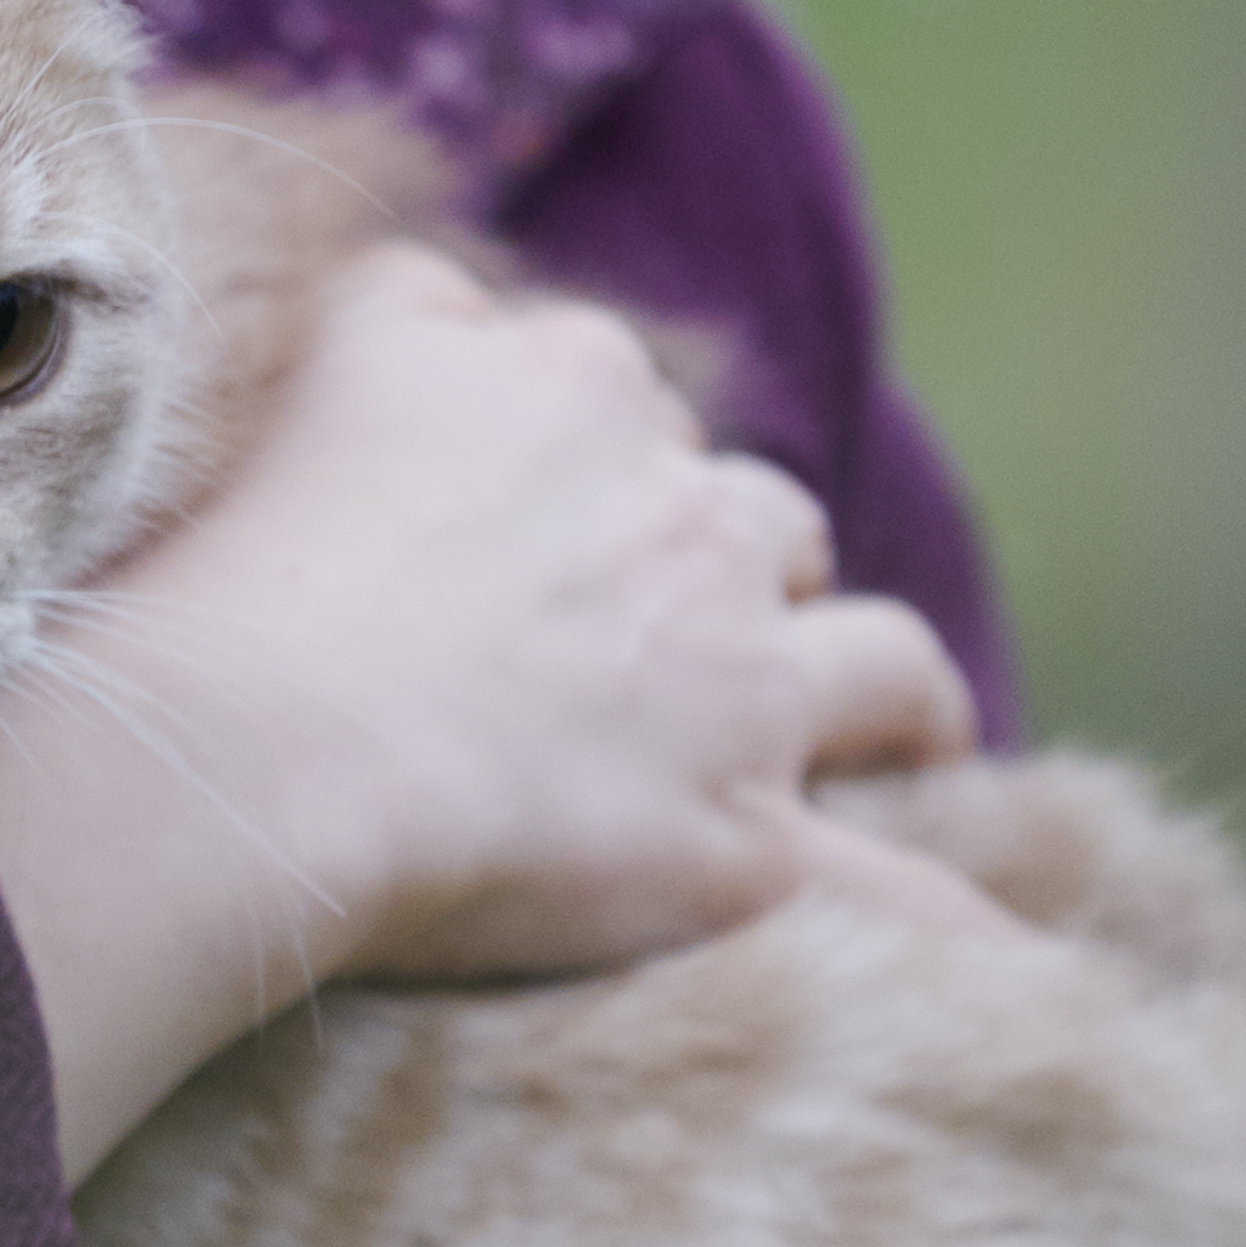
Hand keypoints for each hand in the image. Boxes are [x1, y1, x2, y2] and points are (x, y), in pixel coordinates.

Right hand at [0, 246, 975, 1171]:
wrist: (249, 747)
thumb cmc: (238, 575)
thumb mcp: (314, 358)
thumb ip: (399, 304)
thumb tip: (437, 285)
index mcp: (566, 383)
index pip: (607, 397)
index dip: (586, 467)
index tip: (539, 527)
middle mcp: (678, 510)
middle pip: (750, 517)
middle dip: (727, 569)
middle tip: (661, 651)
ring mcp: (731, 676)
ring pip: (872, 658)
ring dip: (874, 690)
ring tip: (874, 737)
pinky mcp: (741, 836)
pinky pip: (889, 884)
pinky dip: (947, 920)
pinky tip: (1007, 961)